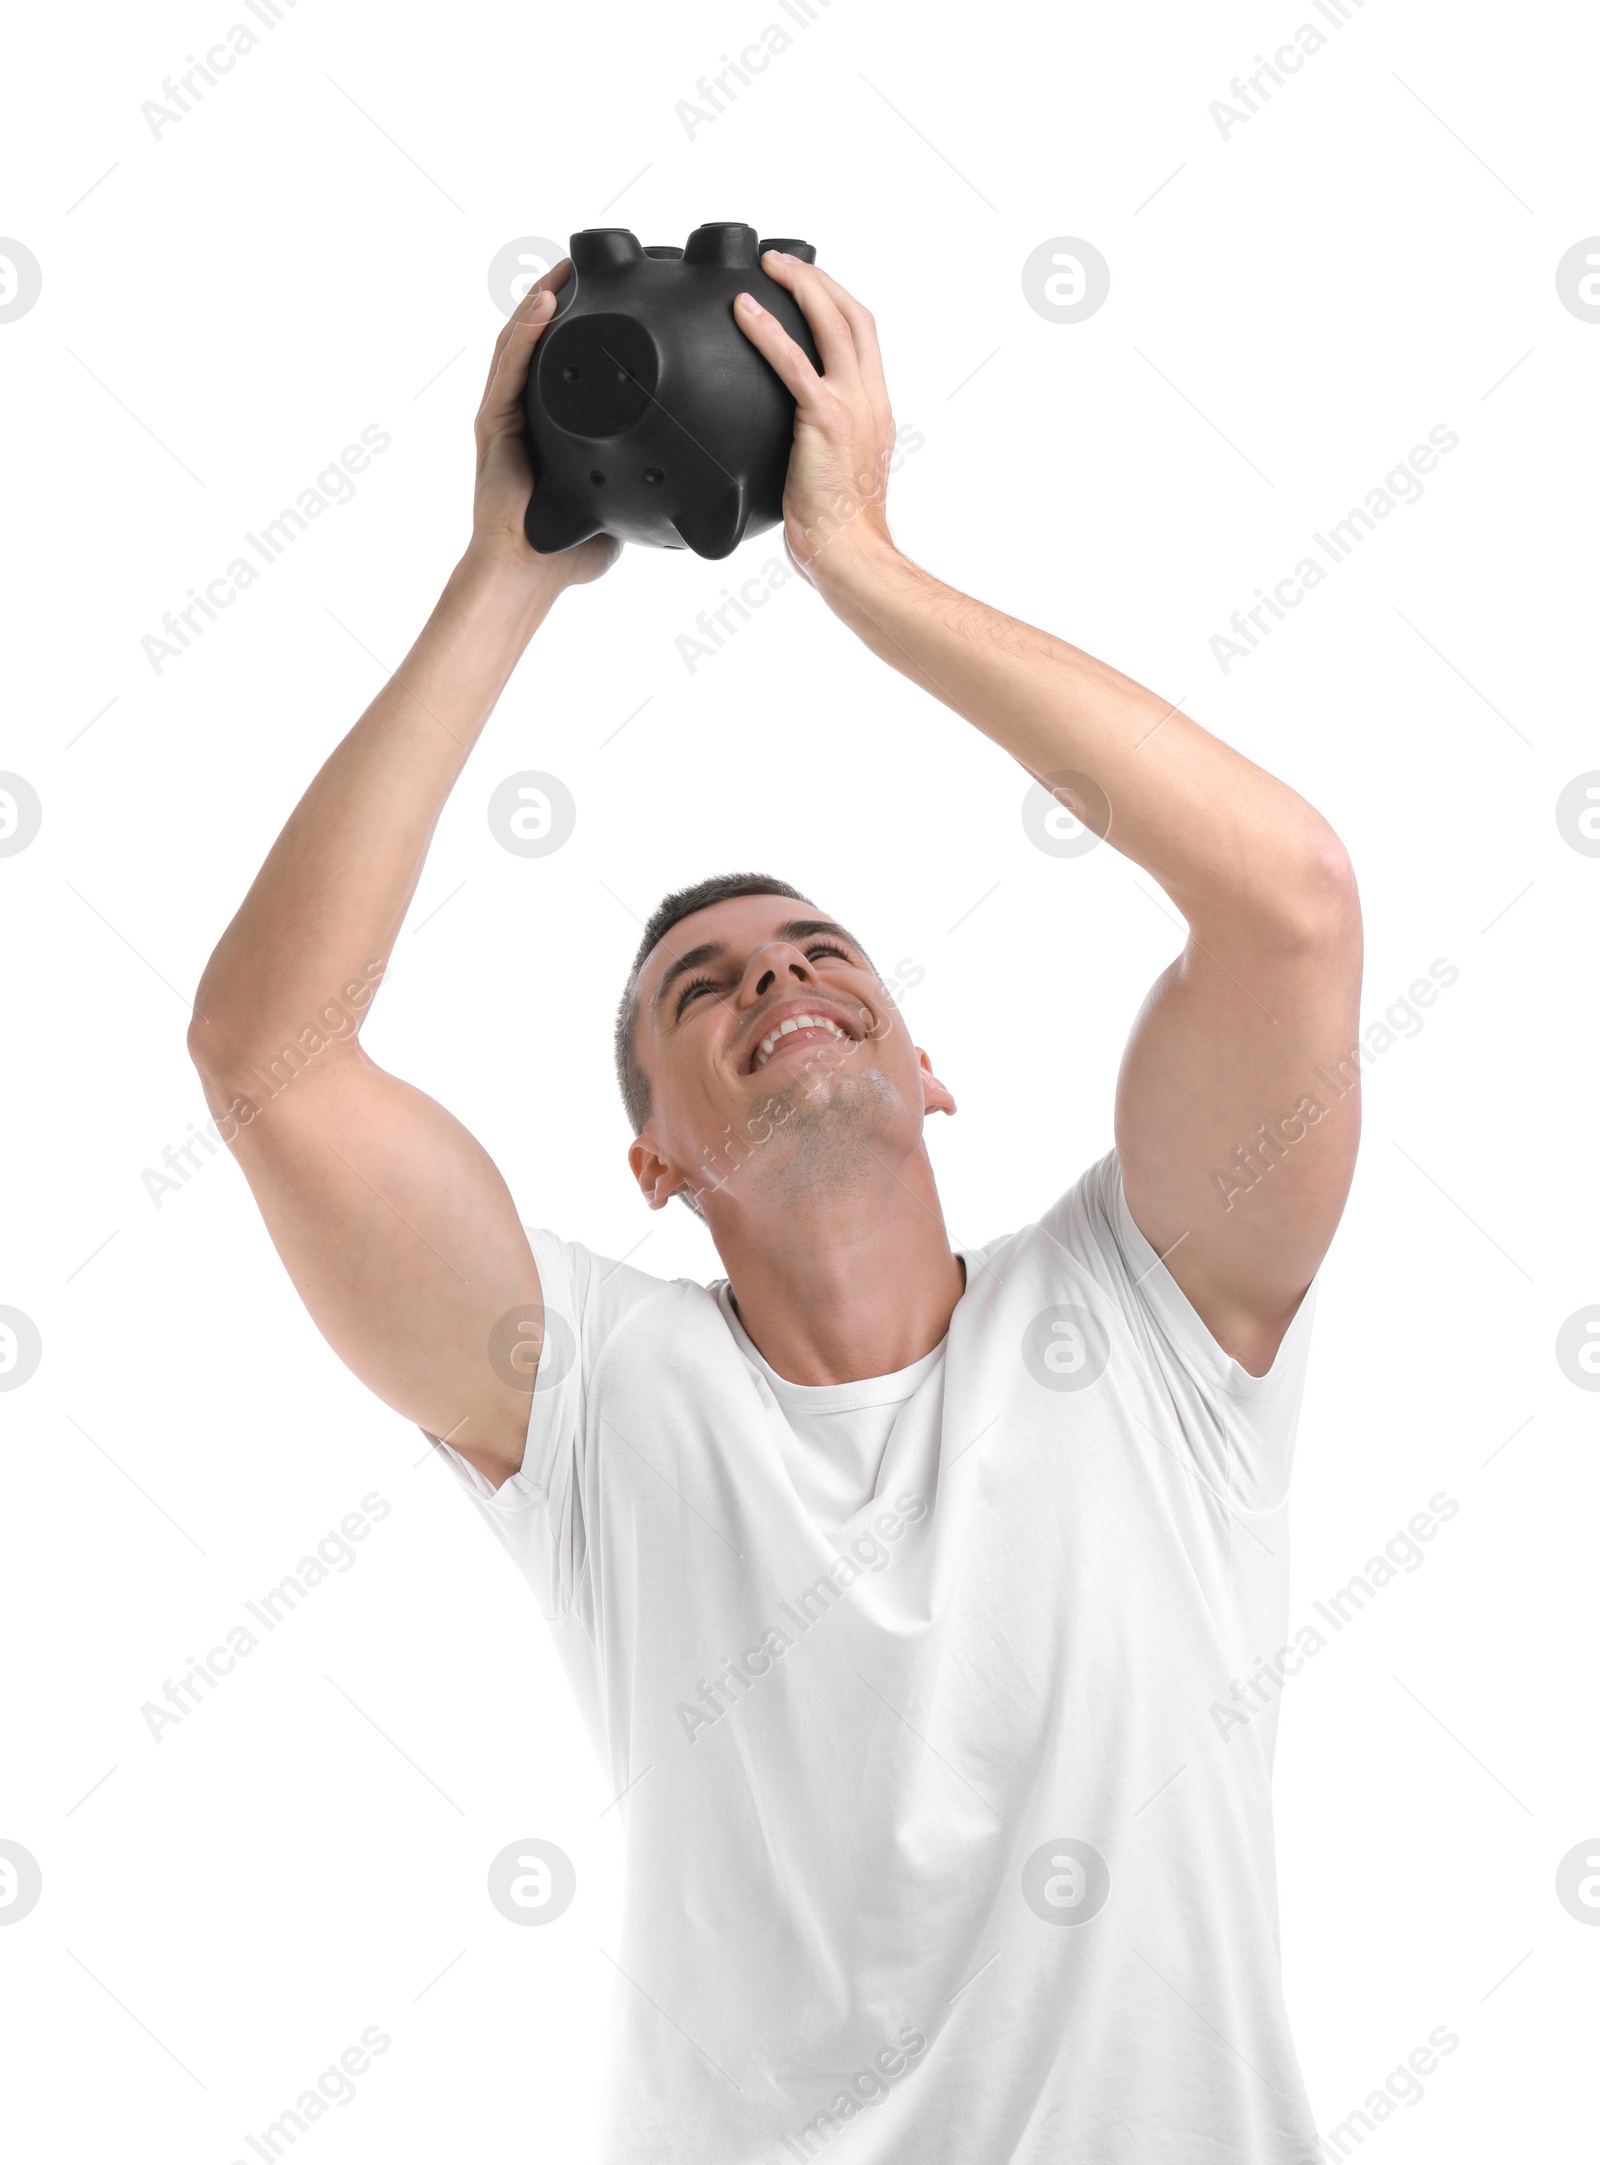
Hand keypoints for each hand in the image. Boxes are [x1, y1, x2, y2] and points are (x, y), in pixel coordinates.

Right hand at [468, 260, 619, 588]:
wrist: (529, 576)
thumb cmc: (571, 550)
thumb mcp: (625, 502)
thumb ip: (650, 478)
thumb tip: (705, 476)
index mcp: (557, 424)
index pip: (574, 364)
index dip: (593, 328)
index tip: (624, 295)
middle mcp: (528, 410)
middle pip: (545, 341)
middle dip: (566, 298)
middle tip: (593, 261)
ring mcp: (506, 414)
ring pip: (522, 341)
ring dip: (545, 298)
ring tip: (570, 264)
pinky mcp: (494, 424)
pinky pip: (511, 368)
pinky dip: (528, 332)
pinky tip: (550, 302)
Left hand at [733, 253, 899, 589]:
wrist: (851, 556)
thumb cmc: (839, 532)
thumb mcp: (834, 474)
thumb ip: (820, 444)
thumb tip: (788, 443)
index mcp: (876, 410)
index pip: (864, 337)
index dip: (837, 301)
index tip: (807, 284)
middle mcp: (871, 400)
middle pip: (854, 315)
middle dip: (819, 278)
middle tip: (781, 260)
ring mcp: (853, 407)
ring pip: (834, 323)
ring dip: (801, 285)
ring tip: (768, 265)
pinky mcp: (828, 421)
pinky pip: (795, 364)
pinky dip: (768, 331)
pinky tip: (744, 310)